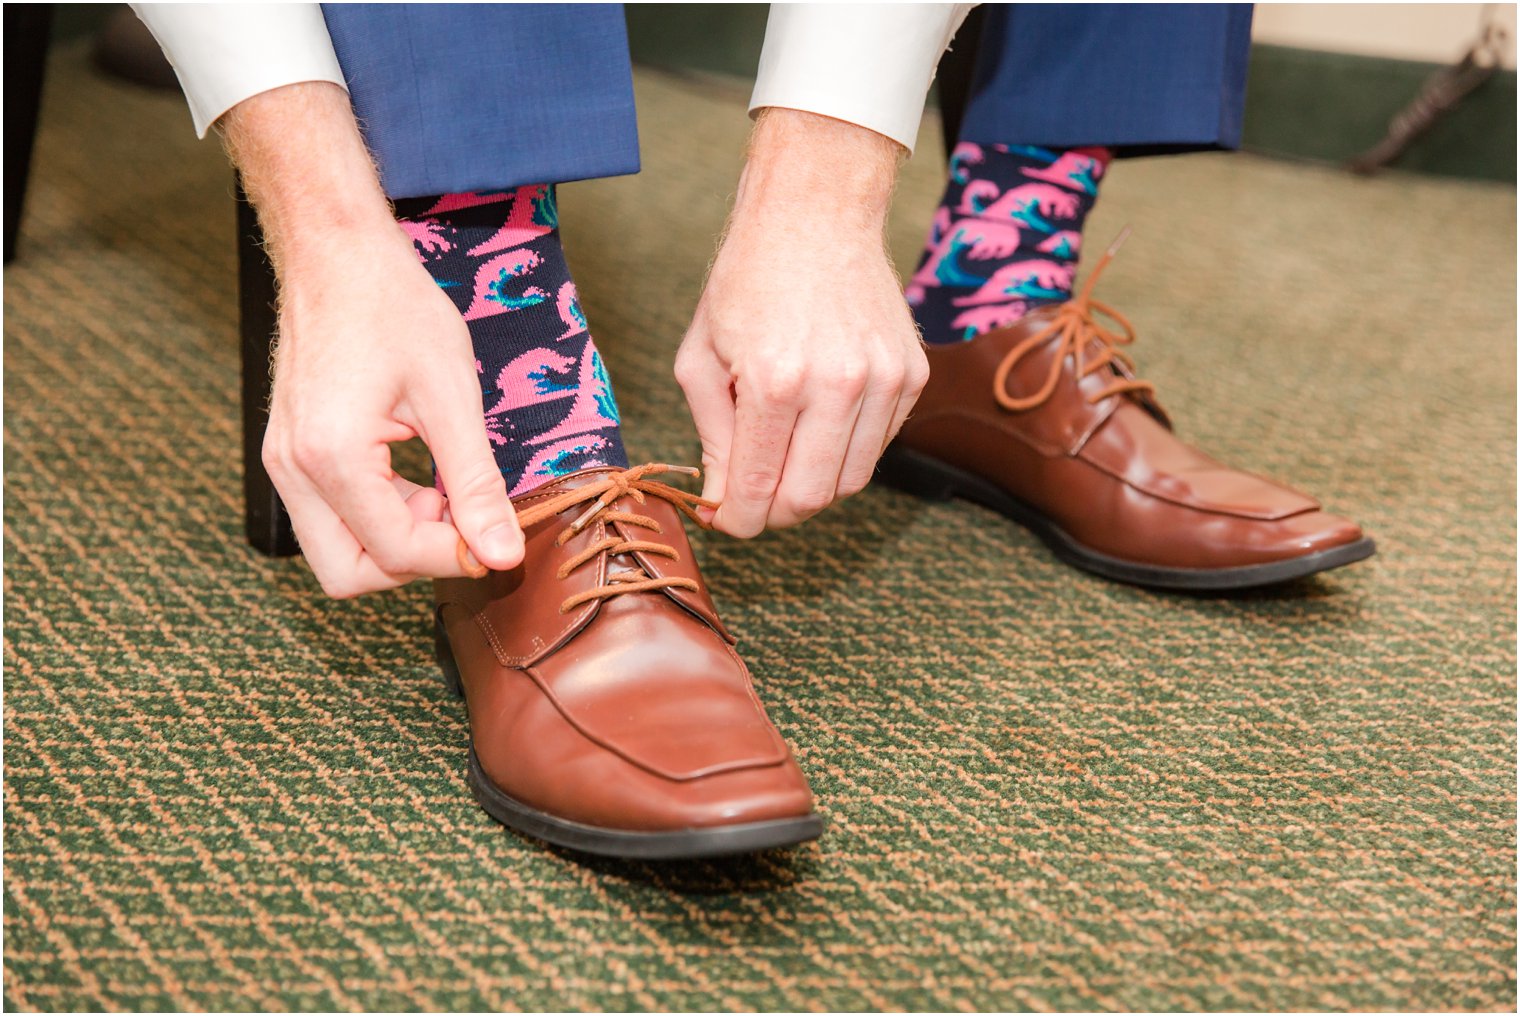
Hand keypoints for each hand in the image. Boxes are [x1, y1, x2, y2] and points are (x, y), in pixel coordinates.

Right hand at [224, 82, 522, 596]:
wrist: (339, 253)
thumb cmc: (396, 308)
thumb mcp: (452, 397)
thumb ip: (476, 485)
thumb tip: (502, 553)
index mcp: (331, 456)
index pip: (394, 553)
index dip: (455, 557)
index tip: (498, 536)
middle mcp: (293, 469)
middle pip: (347, 574)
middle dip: (412, 563)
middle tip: (460, 518)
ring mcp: (284, 463)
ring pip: (337, 552)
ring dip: (397, 539)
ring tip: (443, 488)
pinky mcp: (292, 454)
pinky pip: (333, 517)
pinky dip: (380, 515)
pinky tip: (419, 476)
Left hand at [675, 109, 928, 536]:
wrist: (814, 214)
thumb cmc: (746, 281)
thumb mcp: (701, 359)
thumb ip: (713, 438)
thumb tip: (723, 504)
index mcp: (776, 381)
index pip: (761, 491)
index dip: (738, 521)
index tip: (726, 522)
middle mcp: (838, 385)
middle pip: (811, 499)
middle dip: (774, 513)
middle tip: (752, 500)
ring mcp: (884, 381)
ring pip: (851, 482)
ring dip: (812, 486)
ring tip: (783, 458)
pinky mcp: (912, 376)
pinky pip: (878, 446)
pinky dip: (845, 451)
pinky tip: (818, 421)